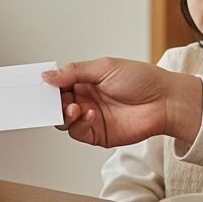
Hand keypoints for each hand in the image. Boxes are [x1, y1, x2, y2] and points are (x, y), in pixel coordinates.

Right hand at [41, 57, 202, 147]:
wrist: (165, 101)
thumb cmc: (141, 79)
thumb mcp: (104, 67)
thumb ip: (73, 72)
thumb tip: (47, 75)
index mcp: (85, 80)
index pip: (58, 84)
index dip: (48, 85)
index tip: (37, 85)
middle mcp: (86, 98)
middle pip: (57, 104)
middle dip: (51, 102)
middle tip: (49, 100)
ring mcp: (91, 117)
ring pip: (63, 120)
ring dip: (63, 114)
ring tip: (73, 107)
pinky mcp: (98, 134)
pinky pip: (78, 132)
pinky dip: (78, 124)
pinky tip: (89, 114)